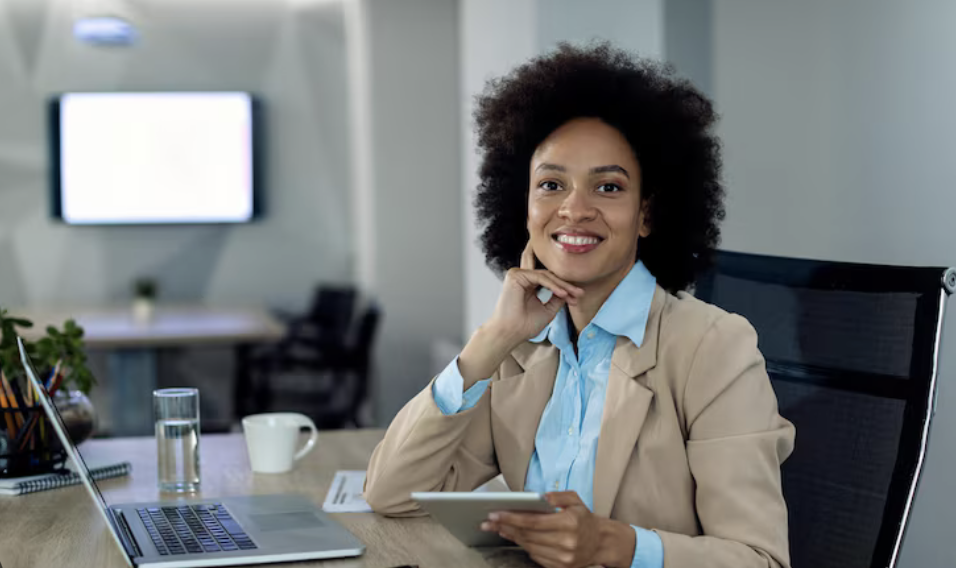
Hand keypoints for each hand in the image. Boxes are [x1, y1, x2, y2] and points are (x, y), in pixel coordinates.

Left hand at [481, 492, 634, 567]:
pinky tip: (516, 537)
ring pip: (529, 547)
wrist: (600, 543)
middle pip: (528, 536)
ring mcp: (563, 558)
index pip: (533, 522)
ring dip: (512, 537)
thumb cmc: (584, 519)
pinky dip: (524, 546)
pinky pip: (536, 557)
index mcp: (569, 523)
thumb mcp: (576, 500)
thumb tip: (542, 496)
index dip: (512, 518)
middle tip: (489, 521)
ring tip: (499, 528)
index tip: (495, 514)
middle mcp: (566, 543)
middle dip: (505, 527)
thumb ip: (559, 496)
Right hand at [486, 241, 583, 346]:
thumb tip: (570, 290)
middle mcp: (522, 278)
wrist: (510, 333)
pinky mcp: (515, 275)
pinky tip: (562, 293)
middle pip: (549, 277)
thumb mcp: (548, 310)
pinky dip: (552, 285)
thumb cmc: (524, 325)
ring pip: (546, 276)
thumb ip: (557, 298)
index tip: (578, 297)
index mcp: (528, 285)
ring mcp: (518, 275)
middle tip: (580, 293)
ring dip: (562, 285)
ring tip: (573, 294)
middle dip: (566, 286)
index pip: (550, 281)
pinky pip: (540, 277)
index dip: (565, 288)